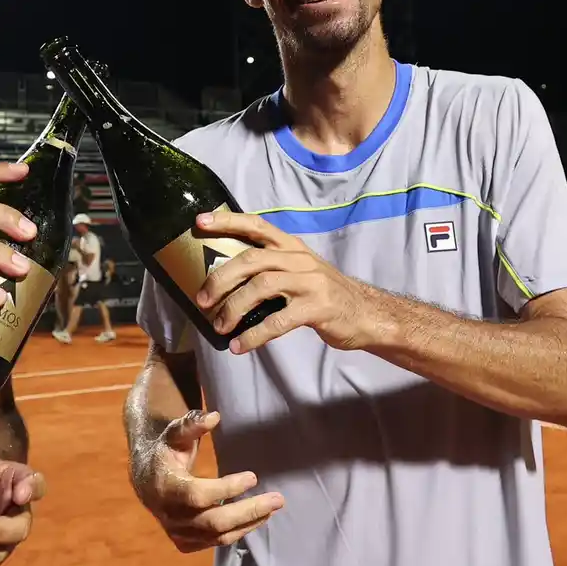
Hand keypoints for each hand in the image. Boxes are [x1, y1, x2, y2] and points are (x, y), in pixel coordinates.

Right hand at [133, 409, 282, 552]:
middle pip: (215, 521)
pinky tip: (255, 518)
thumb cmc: (166, 451)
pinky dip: (238, 531)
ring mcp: (177, 532)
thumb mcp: (174, 434)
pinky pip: (216, 542)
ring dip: (249, 522)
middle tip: (278, 499)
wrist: (145, 478)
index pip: (199, 495)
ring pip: (219, 536)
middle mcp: (170, 515)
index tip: (253, 476)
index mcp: (165, 487)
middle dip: (249, 511)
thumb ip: (192, 424)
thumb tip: (215, 417)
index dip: (227, 488)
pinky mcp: (184, 543)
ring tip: (272, 508)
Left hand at [193, 210, 383, 354]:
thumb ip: (270, 267)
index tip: (200, 221)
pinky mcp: (317, 308)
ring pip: (262, 286)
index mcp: (291, 246)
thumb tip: (224, 280)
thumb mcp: (299, 270)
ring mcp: (310, 282)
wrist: (366, 313)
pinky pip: (278, 321)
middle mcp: (299, 259)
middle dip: (221, 278)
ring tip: (219, 326)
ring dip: (234, 307)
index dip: (227, 221)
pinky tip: (240, 345)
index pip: (256, 225)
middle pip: (252, 259)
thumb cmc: (323, 293)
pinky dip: (254, 334)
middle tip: (202, 300)